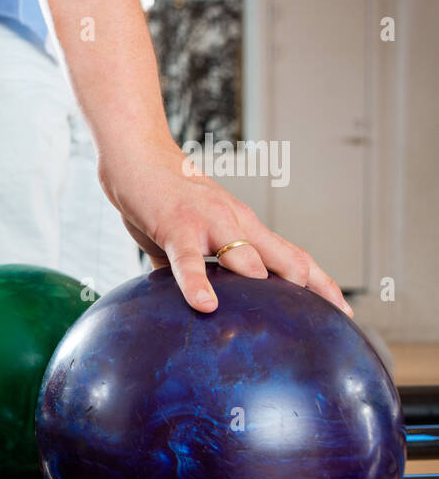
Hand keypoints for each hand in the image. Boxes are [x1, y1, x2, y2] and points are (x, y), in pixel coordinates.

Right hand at [103, 139, 350, 315]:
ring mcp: (211, 223)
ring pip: (248, 261)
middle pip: (287, 261)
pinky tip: (205, 305)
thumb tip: (192, 302)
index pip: (294, 257)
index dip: (321, 284)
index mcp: (244, 226)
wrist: (137, 156)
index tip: (340, 312)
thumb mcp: (190, 234)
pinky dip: (198, 285)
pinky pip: (190, 261)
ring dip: (264, 290)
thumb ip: (195, 266)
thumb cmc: (161, 197)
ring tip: (274, 321)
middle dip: (310, 292)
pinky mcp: (178, 227)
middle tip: (325, 322)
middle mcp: (238, 223)